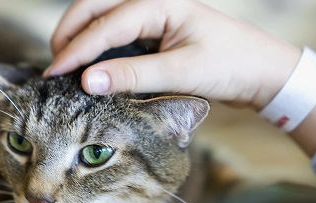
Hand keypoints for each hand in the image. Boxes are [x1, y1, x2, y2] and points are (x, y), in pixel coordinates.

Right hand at [45, 0, 301, 109]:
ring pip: (101, 17)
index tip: (54, 73)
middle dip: (69, 34)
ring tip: (65, 68)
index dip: (76, 49)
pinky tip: (89, 68)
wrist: (261, 71)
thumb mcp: (180, 72)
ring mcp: (152, 15)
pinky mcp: (153, 31)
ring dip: (80, 38)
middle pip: (94, 7)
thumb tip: (87, 81)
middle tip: (54, 67)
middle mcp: (152, 2)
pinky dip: (97, 47)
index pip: (105, 23)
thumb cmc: (230, 65)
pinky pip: (114, 33)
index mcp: (160, 2)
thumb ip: (132, 76)